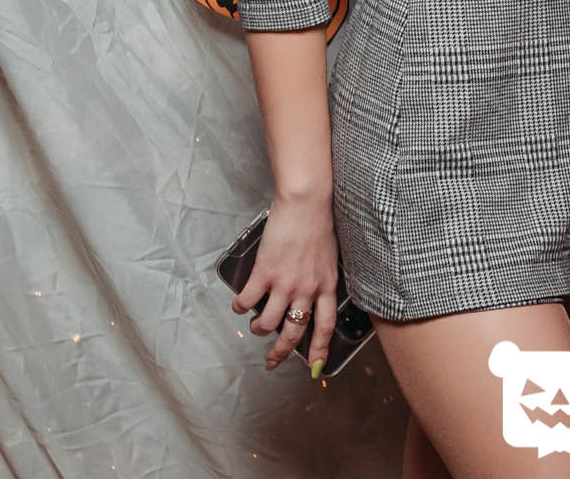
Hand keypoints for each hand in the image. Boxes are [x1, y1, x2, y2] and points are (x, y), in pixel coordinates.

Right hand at [230, 192, 340, 373]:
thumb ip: (320, 277)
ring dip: (259, 329)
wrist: (307, 203)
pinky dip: (241, 307)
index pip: (325, 327)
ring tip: (255, 327)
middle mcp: (306, 290)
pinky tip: (240, 306)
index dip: (320, 350)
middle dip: (281, 351)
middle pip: (294, 332)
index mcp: (326, 286)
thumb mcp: (329, 256)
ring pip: (269, 322)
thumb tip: (310, 291)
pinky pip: (248, 300)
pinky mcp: (264, 272)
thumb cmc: (320, 222)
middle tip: (271, 362)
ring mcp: (285, 283)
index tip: (316, 367)